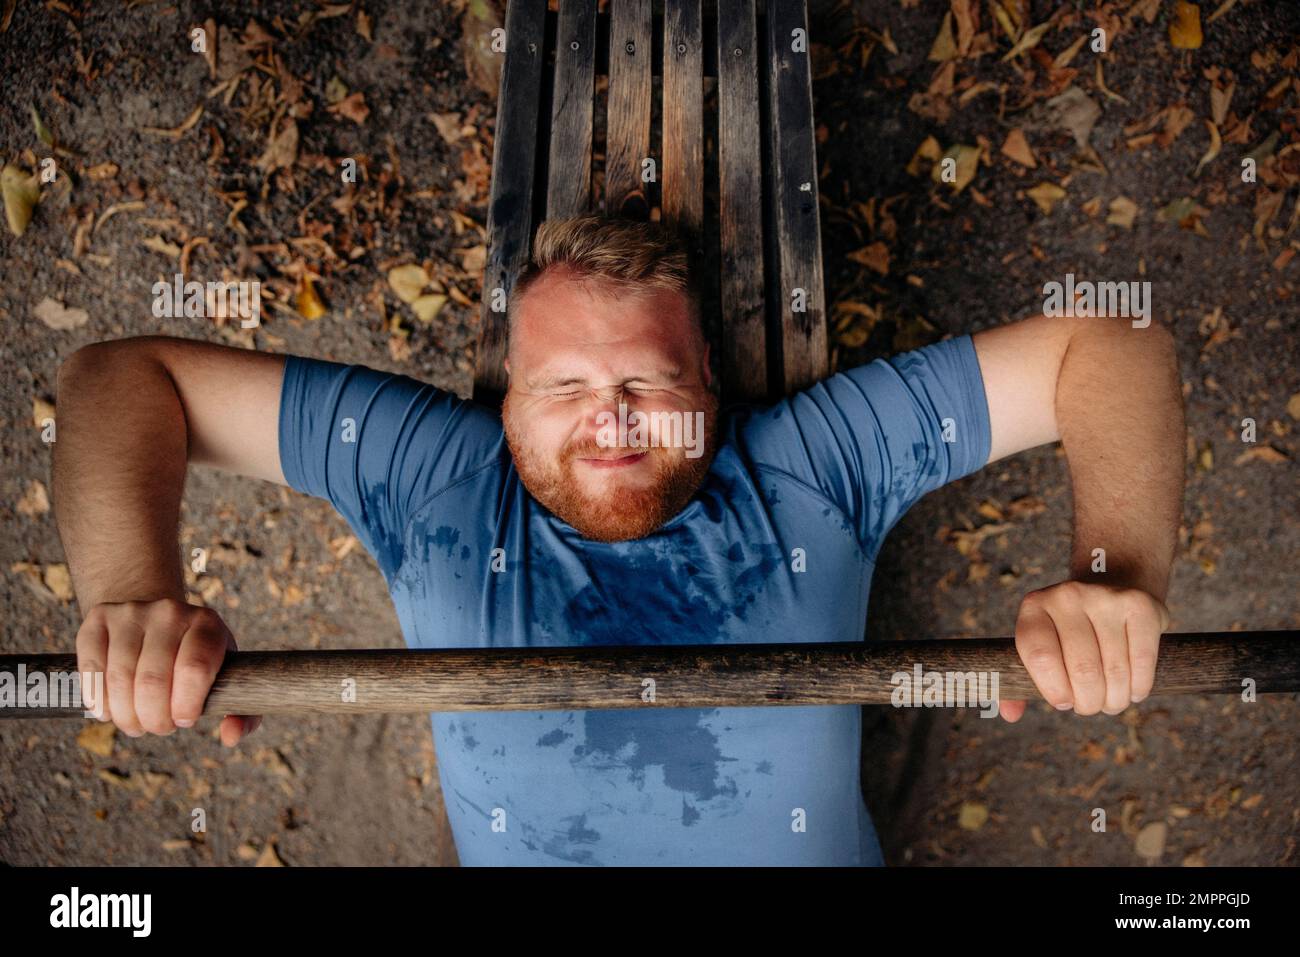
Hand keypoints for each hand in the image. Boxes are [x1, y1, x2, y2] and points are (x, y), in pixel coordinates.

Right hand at [75, 597, 261, 746]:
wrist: (157, 620)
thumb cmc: (195, 659)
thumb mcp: (226, 677)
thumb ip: (241, 712)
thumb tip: (231, 737)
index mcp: (207, 624)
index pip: (194, 668)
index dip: (186, 705)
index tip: (183, 721)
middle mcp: (170, 612)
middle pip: (153, 679)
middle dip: (153, 718)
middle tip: (157, 728)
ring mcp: (132, 613)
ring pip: (120, 677)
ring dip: (125, 714)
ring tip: (135, 724)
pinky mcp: (99, 618)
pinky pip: (91, 668)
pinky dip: (98, 699)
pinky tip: (108, 711)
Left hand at [999, 581, 1169, 722]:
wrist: (1110, 587)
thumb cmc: (1067, 632)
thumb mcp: (1038, 647)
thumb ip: (1017, 682)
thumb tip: (1009, 714)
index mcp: (1034, 607)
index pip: (1040, 656)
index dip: (1053, 689)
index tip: (1063, 703)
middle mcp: (1068, 596)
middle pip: (1082, 669)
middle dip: (1088, 702)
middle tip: (1090, 706)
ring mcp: (1106, 598)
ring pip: (1114, 670)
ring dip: (1115, 699)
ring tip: (1110, 702)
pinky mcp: (1141, 606)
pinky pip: (1142, 661)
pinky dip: (1138, 687)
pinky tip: (1133, 691)